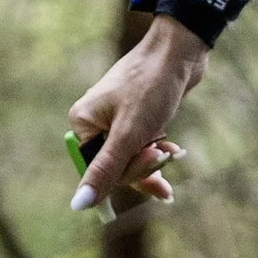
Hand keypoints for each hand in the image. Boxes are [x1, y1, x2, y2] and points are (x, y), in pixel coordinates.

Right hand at [66, 15, 209, 214]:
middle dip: (143, 165)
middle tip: (163, 153)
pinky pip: (142, 146)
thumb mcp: (129, 134)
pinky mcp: (137, 116)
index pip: (96, 171)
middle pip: (116, 166)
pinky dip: (158, 150)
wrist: (180, 51)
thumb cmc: (152, 87)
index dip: (126, 173)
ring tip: (172, 151)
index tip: (151, 159)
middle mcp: (95, 121)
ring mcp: (116, 118)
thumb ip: (105, 171)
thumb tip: (78, 205)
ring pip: (132, 159)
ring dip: (154, 160)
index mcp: (83, 123)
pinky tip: (175, 149)